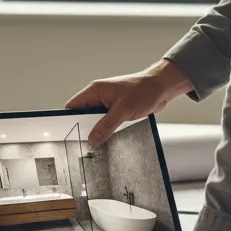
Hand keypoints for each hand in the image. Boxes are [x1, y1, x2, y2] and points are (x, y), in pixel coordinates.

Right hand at [65, 59, 192, 147]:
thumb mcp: (123, 110)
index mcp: (95, 91)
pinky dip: (108, 130)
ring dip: (99, 130)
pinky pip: (107, 122)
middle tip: (87, 143)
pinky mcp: (117, 110)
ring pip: (95, 121)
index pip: (73, 107)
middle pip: (83, 116)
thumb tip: (92, 139)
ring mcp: (108, 103)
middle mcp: (99, 96)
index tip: (68, 135)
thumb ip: (106, 126)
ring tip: (99, 142)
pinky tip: (110, 138)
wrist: (162, 87)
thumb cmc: (144, 90)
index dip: (68, 121)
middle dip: (85, 129)